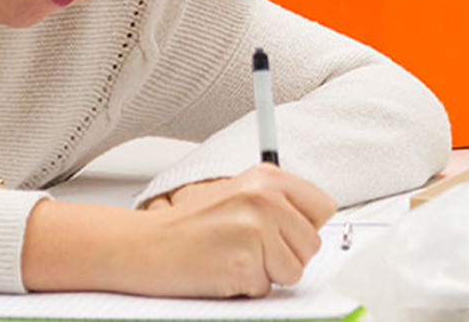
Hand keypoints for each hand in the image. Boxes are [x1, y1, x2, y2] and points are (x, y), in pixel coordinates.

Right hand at [126, 164, 337, 296]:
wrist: (145, 244)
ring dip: (267, 274)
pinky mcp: (245, 262)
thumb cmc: (190, 226)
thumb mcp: (239, 195)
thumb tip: (314, 226)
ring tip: (234, 257)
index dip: (304, 227)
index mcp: (267, 177)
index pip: (323, 207)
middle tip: (248, 248)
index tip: (284, 233)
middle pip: (312, 244)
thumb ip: (279, 205)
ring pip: (295, 271)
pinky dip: (246, 288)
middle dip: (286, 255)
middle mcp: (265, 198)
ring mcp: (255, 229)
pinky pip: (266, 289)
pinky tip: (222, 269)